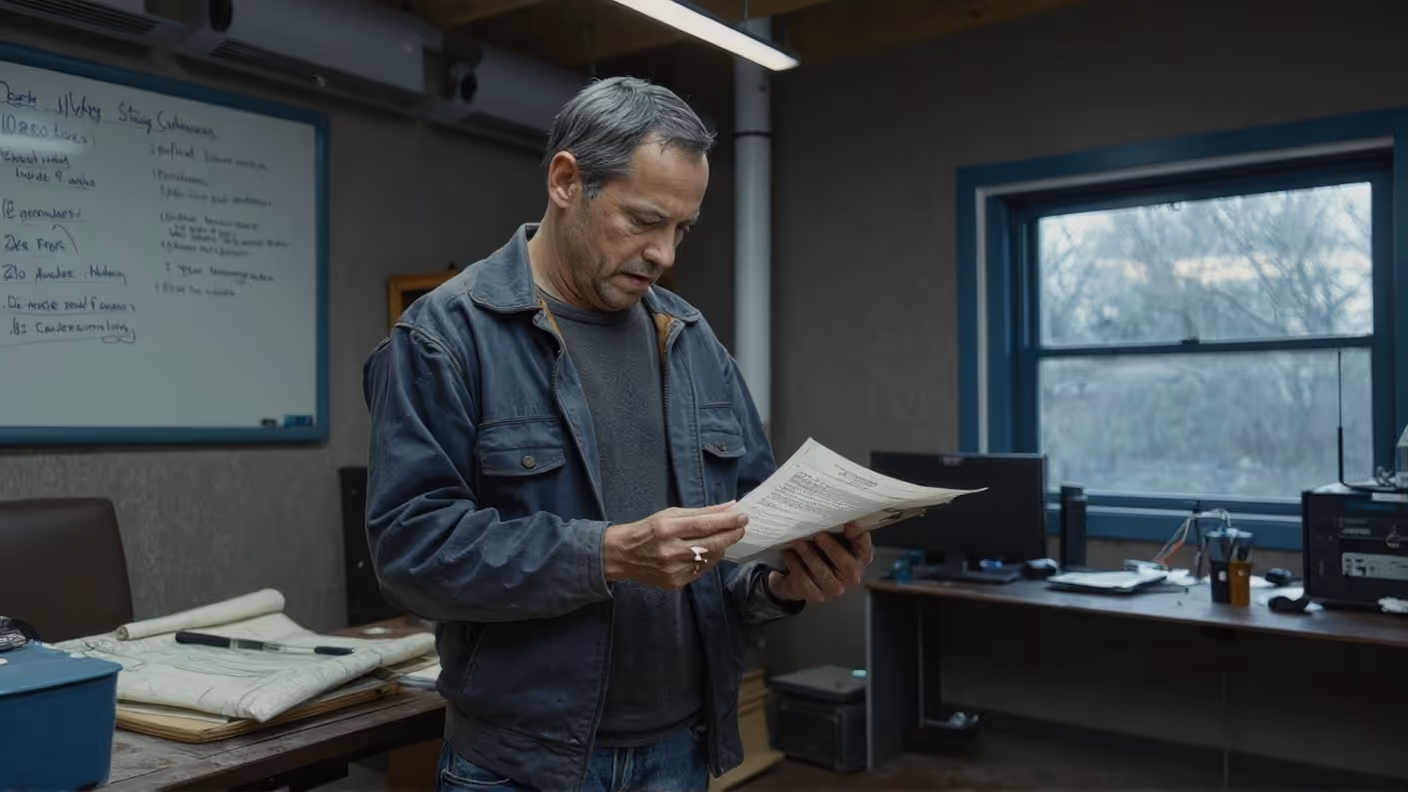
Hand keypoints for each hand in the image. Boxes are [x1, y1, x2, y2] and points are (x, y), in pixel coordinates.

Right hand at [603, 502, 747, 589]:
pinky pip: (700, 571)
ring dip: (721, 547)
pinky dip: (708, 560)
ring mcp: (673, 569)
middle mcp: (670, 550)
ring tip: (724, 537)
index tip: (743, 516)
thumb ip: (701, 512)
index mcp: (667, 528)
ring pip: (709, 559)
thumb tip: (729, 507)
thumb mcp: (670, 514)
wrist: (623, 555)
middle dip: (730, 535)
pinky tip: (709, 552)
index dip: (727, 521)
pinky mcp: (674, 582)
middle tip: (742, 527)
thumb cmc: (648, 530)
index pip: (705, 525)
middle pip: (711, 544)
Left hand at [767, 522, 874, 603]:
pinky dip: (795, 564)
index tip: (848, 524)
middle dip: (831, 548)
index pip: (865, 549)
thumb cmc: (820, 553)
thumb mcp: (831, 540)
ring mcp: (834, 589)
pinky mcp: (816, 595)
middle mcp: (851, 577)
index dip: (858, 537)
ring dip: (808, 553)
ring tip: (797, 541)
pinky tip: (789, 554)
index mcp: (859, 560)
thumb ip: (836, 530)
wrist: (799, 577)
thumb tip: (830, 515)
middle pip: (846, 565)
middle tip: (818, 535)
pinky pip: (804, 580)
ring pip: (822, 571)